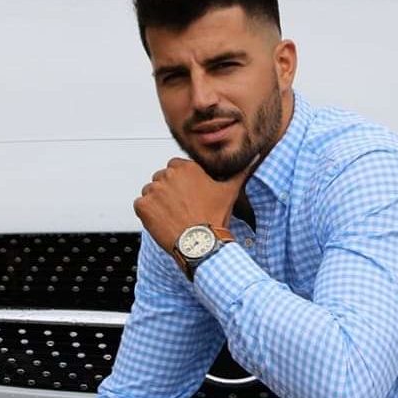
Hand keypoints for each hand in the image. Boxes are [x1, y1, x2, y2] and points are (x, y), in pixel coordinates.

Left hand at [133, 158, 251, 253]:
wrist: (200, 243)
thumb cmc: (215, 216)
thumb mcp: (230, 190)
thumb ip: (241, 170)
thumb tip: (256, 154)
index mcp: (184, 167)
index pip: (175, 168)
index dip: (181, 183)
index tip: (188, 196)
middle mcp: (166, 174)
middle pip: (161, 180)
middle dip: (168, 192)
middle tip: (181, 209)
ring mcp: (152, 190)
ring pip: (150, 192)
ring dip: (157, 203)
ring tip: (173, 216)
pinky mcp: (142, 205)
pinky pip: (140, 205)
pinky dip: (147, 214)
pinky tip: (162, 222)